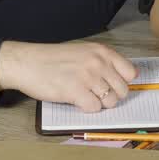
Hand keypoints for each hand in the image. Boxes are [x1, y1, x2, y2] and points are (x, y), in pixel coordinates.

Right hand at [0, 41, 137, 112]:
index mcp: (102, 51)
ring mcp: (88, 77)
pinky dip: (87, 108)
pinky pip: (94, 108)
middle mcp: (98, 62)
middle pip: (122, 90)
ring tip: (85, 97)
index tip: (114, 86)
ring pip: (110, 101)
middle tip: (96, 94)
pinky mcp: (75, 91)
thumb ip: (105, 61)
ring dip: (99, 103)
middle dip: (112, 96)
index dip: (123, 83)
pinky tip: (76, 100)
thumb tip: (131, 75)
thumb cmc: (53, 59)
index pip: (130, 72)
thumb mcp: (84, 51)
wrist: (27, 62)